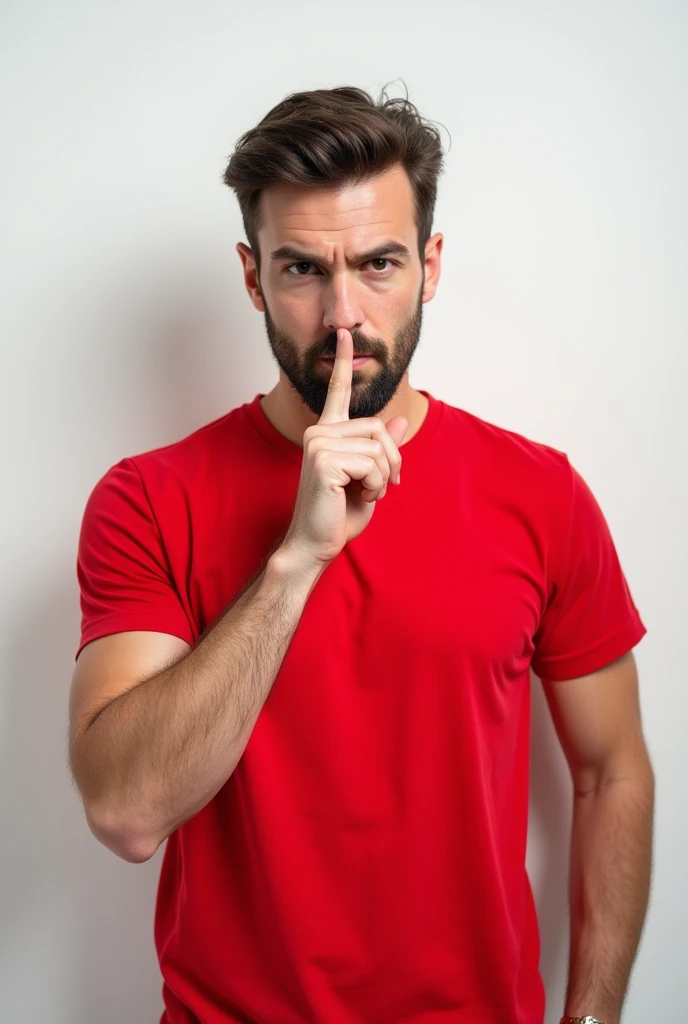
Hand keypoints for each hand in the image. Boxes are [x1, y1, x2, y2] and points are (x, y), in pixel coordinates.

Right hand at [281, 327, 407, 567]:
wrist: (316, 544)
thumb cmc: (337, 515)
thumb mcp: (369, 478)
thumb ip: (382, 449)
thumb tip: (399, 421)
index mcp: (327, 433)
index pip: (337, 391)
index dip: (343, 362)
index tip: (346, 335)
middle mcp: (319, 432)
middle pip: (380, 428)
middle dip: (393, 460)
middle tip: (384, 485)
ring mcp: (318, 443)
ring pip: (379, 447)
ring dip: (384, 477)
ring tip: (367, 493)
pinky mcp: (323, 459)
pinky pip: (372, 463)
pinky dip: (376, 484)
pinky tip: (359, 496)